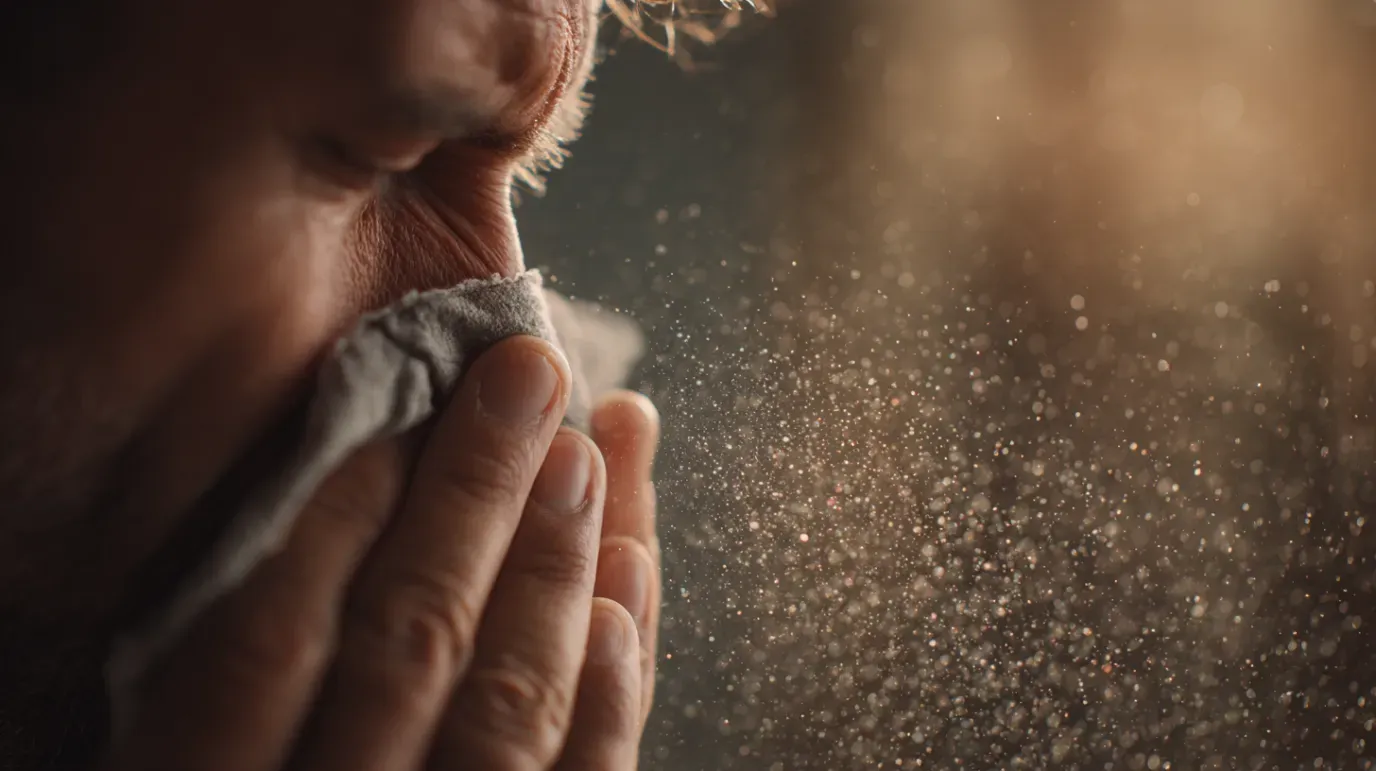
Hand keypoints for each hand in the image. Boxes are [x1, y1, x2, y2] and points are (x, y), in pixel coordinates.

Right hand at [102, 335, 660, 770]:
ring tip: (600, 445)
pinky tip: (632, 589)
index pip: (267, 641)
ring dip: (562, 563)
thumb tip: (301, 519)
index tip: (397, 394)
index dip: (339, 508)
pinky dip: (614, 691)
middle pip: (413, 648)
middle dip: (478, 498)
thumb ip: (222, 678)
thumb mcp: (173, 762)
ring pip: (513, 710)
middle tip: (529, 375)